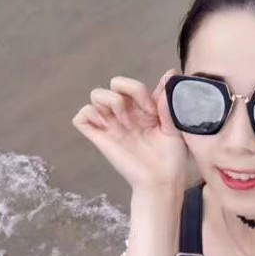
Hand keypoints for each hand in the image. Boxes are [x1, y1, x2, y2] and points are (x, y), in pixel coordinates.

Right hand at [72, 69, 188, 194]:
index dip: (140, 90)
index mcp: (141, 111)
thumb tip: (170, 73)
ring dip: (110, 101)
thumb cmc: (171, 159)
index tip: (153, 110)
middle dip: (125, 91)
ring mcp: (111, 126)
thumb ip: (167, 101)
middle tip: (140, 113)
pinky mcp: (99, 138)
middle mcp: (124, 115)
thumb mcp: (174, 126)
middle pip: (112, 83)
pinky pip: (80, 117)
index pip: (131, 85)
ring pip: (95, 95)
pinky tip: (107, 125)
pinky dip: (89, 114)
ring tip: (125, 122)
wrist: (162, 181)